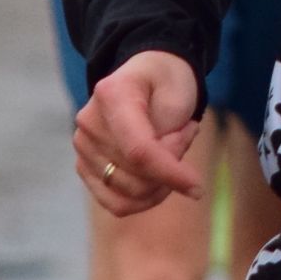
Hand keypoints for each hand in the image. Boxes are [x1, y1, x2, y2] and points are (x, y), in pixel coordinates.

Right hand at [74, 51, 205, 214]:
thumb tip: (168, 178)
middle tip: (185, 135)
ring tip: (171, 147)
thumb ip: (171, 137)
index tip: (197, 187)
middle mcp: (89, 122)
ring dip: (160, 181)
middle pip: (136, 174)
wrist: (148, 76)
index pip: (139, 150)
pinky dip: (145, 197)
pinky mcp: (84, 167)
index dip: (169, 173)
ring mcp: (83, 146)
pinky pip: (116, 203)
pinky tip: (158, 172)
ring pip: (128, 194)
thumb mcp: (179, 97)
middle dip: (171, 166)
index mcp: (112, 95)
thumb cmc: (167, 83)